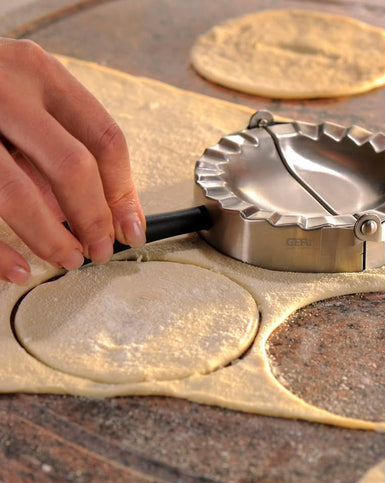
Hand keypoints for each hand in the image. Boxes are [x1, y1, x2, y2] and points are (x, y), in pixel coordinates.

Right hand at [0, 39, 144, 284]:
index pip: (104, 138)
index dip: (123, 192)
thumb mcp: (21, 102)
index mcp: (38, 72)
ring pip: (17, 191)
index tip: (131, 228)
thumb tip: (103, 212)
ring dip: (50, 237)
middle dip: (93, 218)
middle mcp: (2, 87)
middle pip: (71, 165)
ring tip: (67, 260)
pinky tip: (16, 267)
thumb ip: (57, 149)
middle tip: (100, 250)